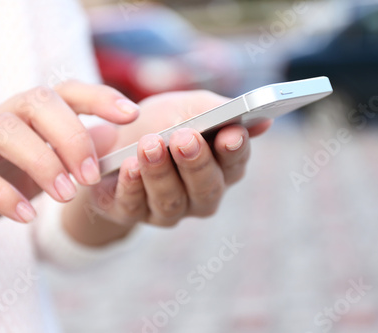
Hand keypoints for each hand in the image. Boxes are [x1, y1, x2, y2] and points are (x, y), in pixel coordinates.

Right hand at [0, 81, 138, 237]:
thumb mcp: (39, 167)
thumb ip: (70, 154)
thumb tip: (113, 141)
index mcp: (25, 117)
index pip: (65, 92)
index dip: (99, 97)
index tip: (132, 114)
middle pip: (37, 101)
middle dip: (71, 136)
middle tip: (89, 176)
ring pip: (5, 129)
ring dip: (42, 162)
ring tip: (65, 194)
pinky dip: (4, 195)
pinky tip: (26, 216)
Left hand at [63, 90, 271, 244]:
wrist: (113, 143)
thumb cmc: (160, 124)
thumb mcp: (187, 108)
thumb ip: (219, 113)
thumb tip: (264, 123)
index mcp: (220, 170)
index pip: (235, 165)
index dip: (234, 151)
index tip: (231, 133)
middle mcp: (198, 197)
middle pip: (206, 188)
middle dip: (196, 163)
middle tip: (185, 138)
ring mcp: (166, 210)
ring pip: (170, 199)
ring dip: (160, 172)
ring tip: (150, 144)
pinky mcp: (131, 214)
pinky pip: (133, 205)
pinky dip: (132, 186)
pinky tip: (130, 167)